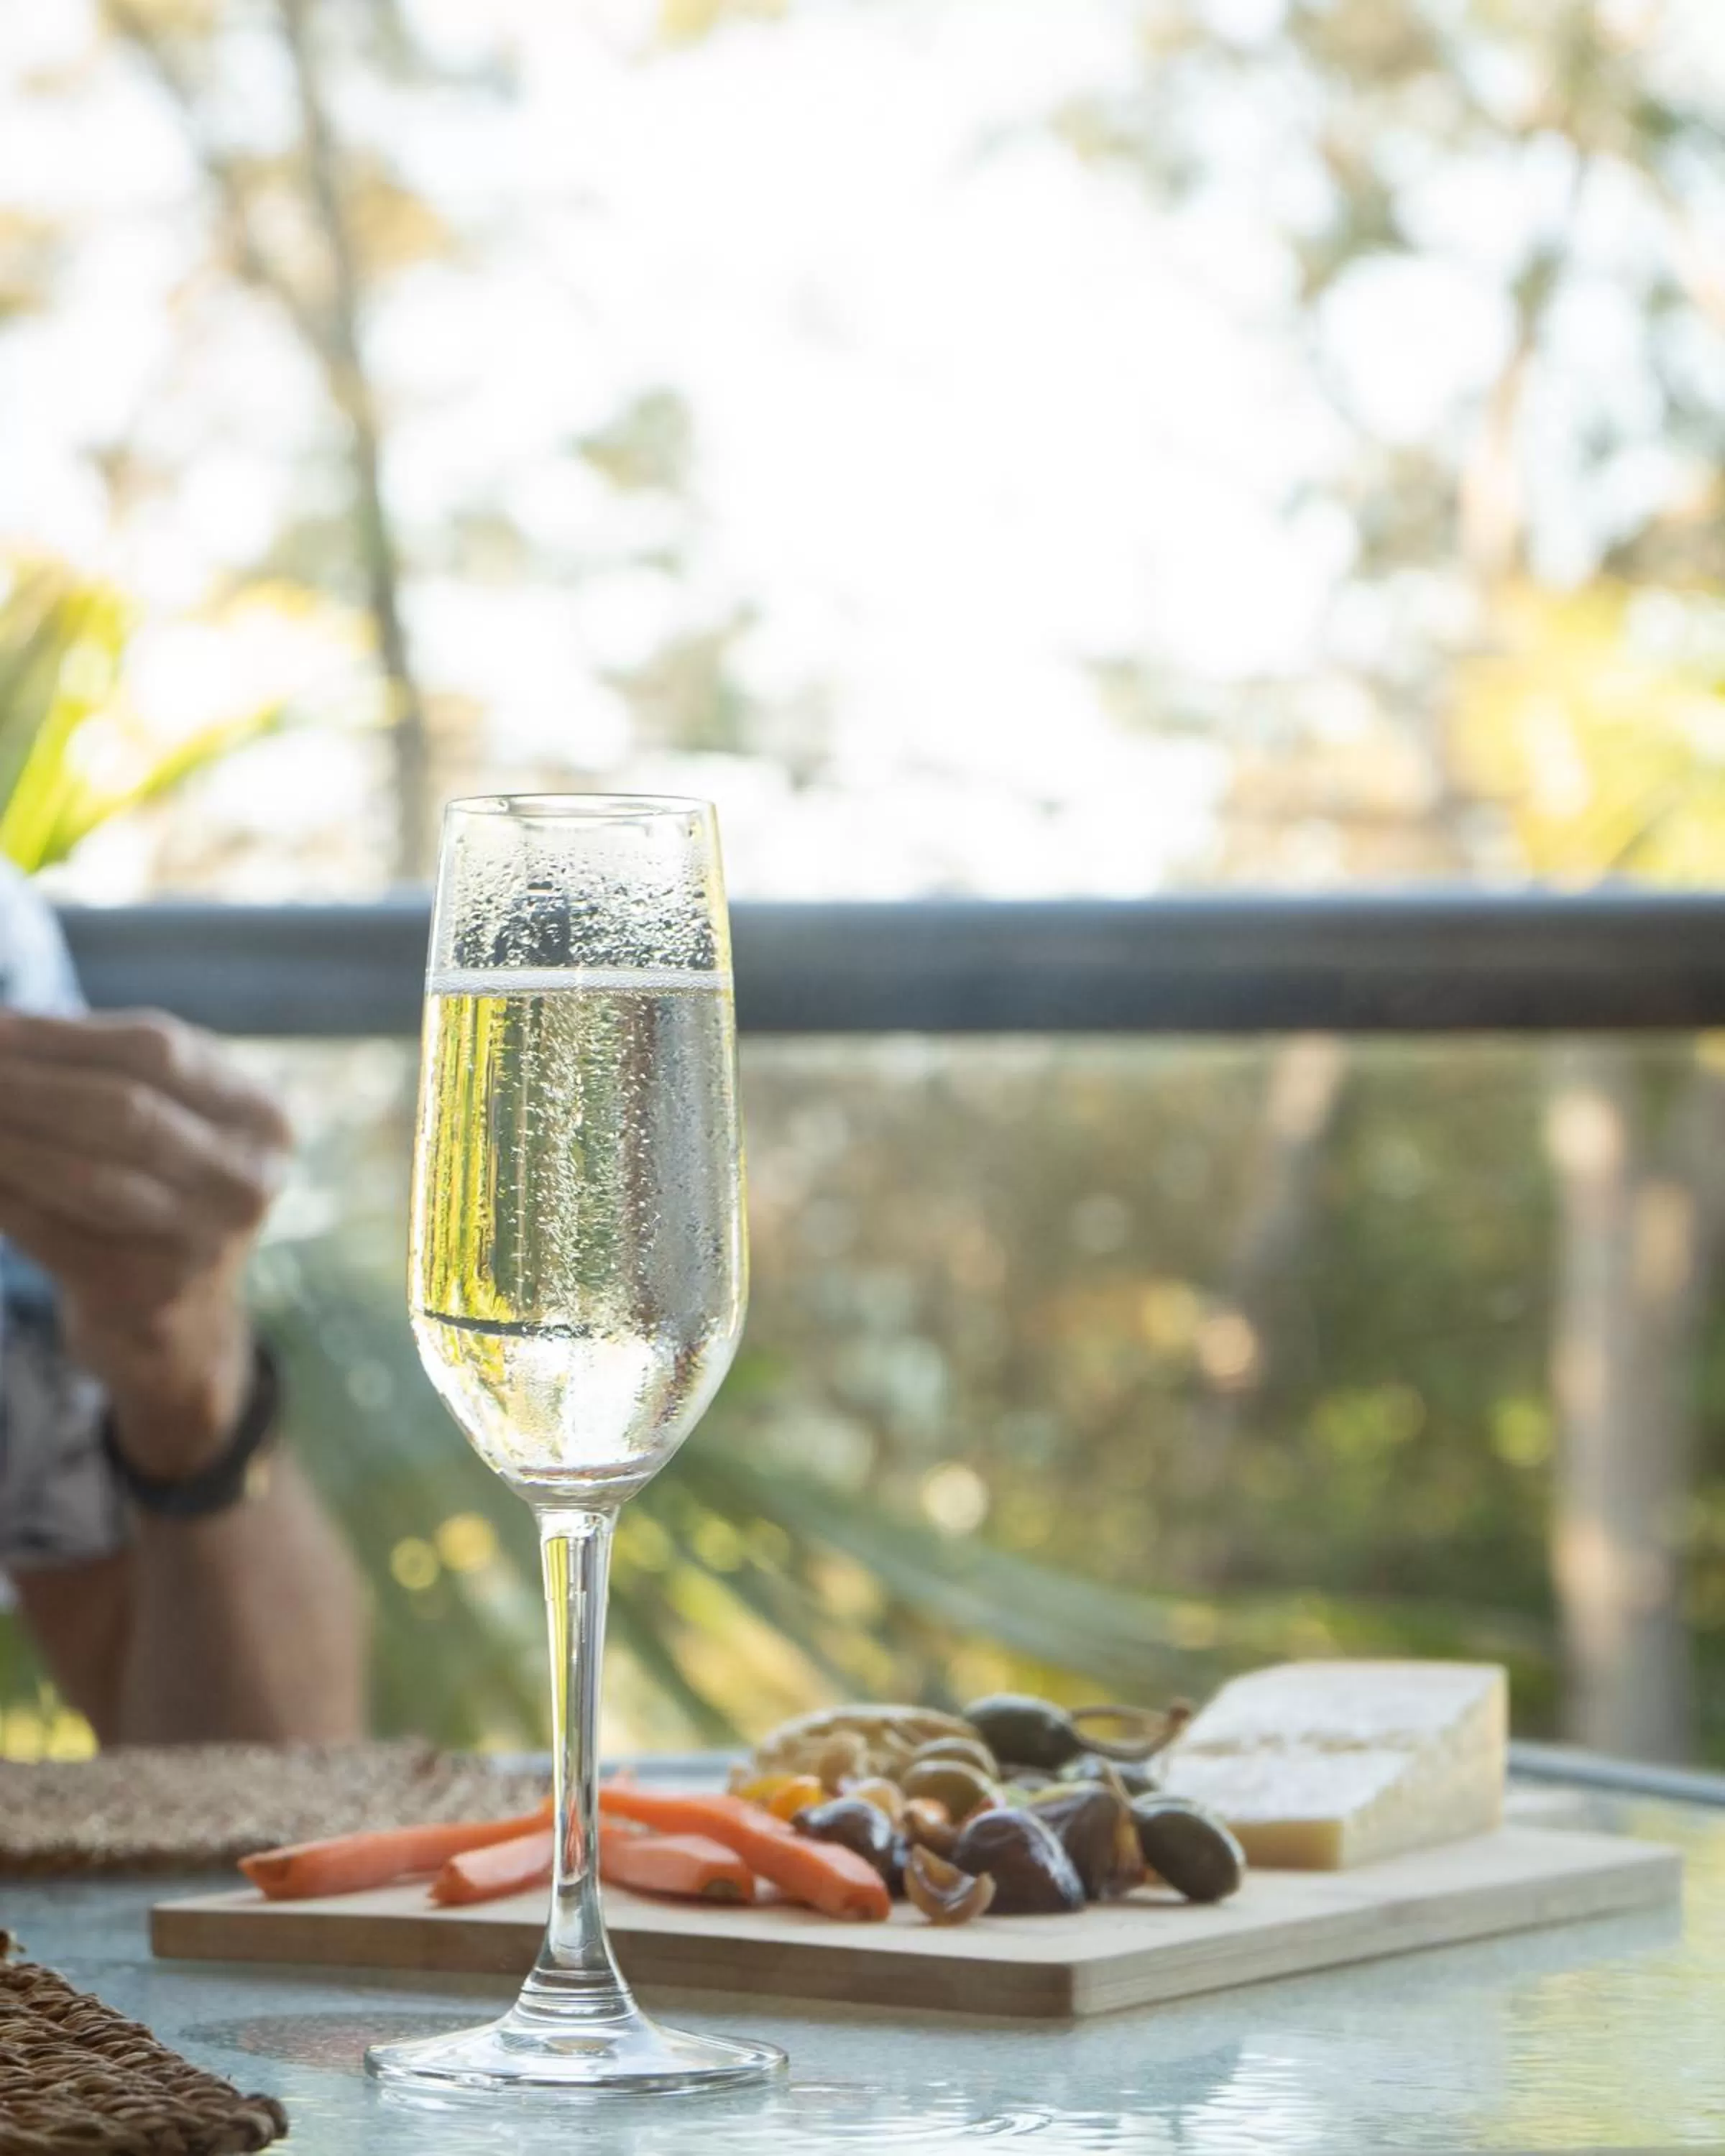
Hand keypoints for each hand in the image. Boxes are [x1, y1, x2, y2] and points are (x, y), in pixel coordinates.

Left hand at [0, 1008, 291, 1481]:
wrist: (181, 1327)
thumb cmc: (161, 1191)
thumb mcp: (175, 1121)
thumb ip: (112, 1071)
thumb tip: (4, 1029)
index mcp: (262, 1118)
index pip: (157, 1050)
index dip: (64, 1035)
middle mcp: (246, 1180)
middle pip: (123, 1109)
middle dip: (27, 1082)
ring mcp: (202, 1242)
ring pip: (84, 1173)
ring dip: (5, 1138)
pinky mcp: (145, 1293)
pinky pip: (48, 1230)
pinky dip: (1, 1196)